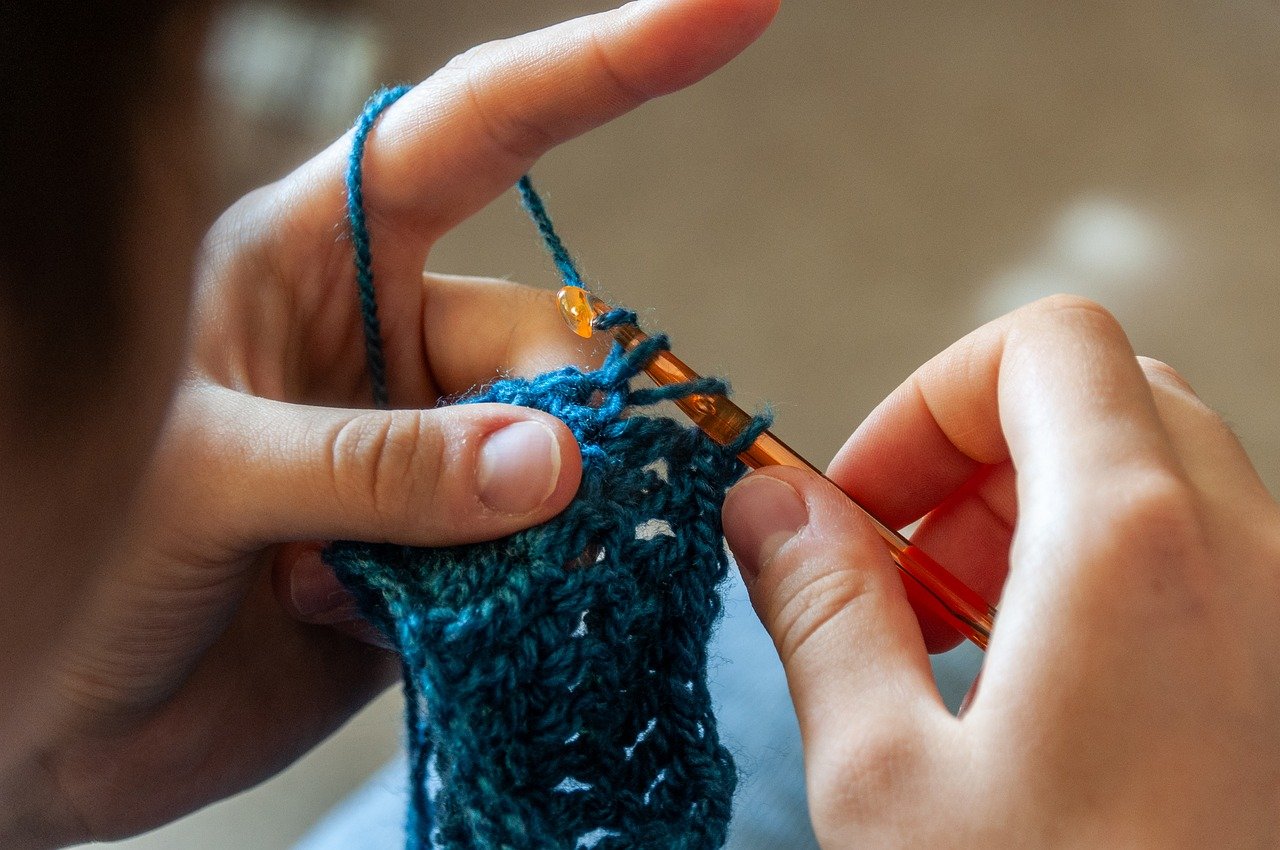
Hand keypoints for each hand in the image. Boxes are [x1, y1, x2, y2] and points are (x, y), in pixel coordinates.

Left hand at [5, 1, 778, 845]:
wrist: (64, 725)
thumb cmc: (74, 568)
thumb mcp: (208, 484)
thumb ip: (379, 465)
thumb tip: (558, 463)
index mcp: (310, 257)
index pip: (477, 129)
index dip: (608, 64)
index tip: (735, 4)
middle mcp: (382, 339)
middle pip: (539, 336)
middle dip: (549, 425)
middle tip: (509, 516)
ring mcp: (424, 447)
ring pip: (555, 455)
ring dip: (520, 534)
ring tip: (410, 595)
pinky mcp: (450, 550)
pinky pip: (537, 552)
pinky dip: (510, 595)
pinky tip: (404, 629)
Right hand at [722, 295, 1279, 846]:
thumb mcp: (884, 777)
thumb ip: (817, 609)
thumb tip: (763, 507)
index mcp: (1130, 545)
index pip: (1042, 344)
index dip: (929, 398)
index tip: (864, 503)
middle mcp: (1243, 554)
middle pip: (1100, 397)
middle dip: (976, 460)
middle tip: (905, 577)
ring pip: (1155, 473)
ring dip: (1036, 520)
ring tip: (961, 647)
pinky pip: (1199, 558)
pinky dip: (1101, 577)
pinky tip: (1039, 698)